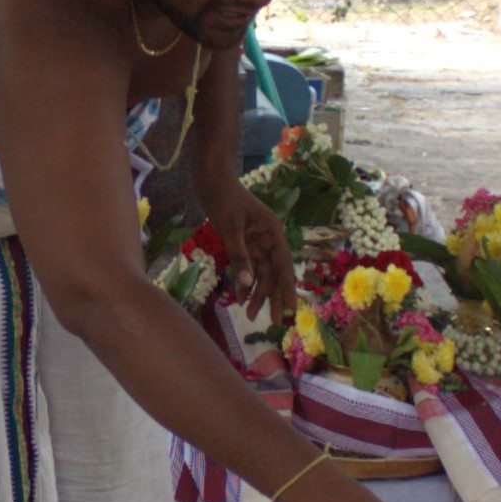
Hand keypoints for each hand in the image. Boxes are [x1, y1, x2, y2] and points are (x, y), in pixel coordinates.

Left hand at [199, 177, 295, 317]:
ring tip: (250, 315)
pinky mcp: (244, 244)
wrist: (210, 180)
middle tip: (274, 321)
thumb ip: (239, 256)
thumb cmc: (223, 199)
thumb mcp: (230, 229)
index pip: (284, 264)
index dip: (287, 287)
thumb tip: (247, 284)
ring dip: (257, 294)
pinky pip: (248, 268)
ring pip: (261, 274)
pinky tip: (240, 298)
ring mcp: (256, 242)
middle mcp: (269, 239)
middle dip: (273, 297)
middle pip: (274, 273)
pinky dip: (244, 282)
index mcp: (273, 231)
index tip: (291, 308)